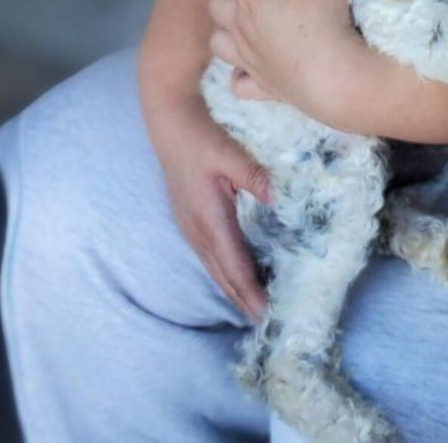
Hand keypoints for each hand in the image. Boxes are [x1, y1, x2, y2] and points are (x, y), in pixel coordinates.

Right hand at [145, 91, 272, 322]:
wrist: (170, 124)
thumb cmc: (200, 137)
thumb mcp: (229, 153)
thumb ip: (253, 176)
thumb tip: (276, 199)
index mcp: (210, 219)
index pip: (234, 266)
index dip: (250, 292)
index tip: (267, 314)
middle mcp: (198, 230)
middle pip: (223, 277)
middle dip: (244, 300)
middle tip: (268, 323)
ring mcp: (191, 228)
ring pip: (215, 270)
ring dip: (234, 290)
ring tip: (256, 309)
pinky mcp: (191, 222)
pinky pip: (210, 258)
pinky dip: (226, 274)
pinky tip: (239, 278)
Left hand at [208, 0, 364, 114]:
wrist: (337, 79)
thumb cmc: (326, 21)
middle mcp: (241, 29)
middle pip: (218, 1)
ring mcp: (250, 61)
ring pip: (219, 41)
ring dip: (226, 26)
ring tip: (245, 18)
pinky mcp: (265, 88)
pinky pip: (240, 82)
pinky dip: (240, 71)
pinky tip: (251, 65)